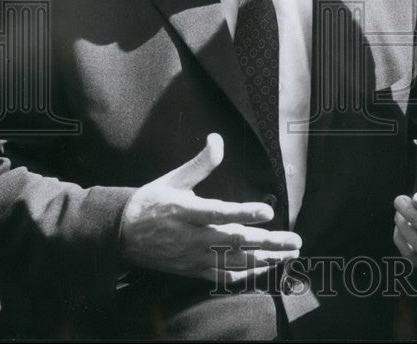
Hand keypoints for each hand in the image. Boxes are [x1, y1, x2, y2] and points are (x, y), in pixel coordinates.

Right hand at [120, 133, 301, 284]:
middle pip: (235, 242)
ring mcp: (193, 257)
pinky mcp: (192, 270)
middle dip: (268, 243)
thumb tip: (217, 139)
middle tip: (295, 241)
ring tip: (289, 255)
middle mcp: (192, 237)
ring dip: (265, 260)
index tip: (268, 212)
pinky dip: (246, 274)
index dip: (244, 214)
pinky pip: (222, 277)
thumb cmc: (151, 201)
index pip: (219, 213)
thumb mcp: (174, 178)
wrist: (121, 233)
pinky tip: (265, 268)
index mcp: (186, 210)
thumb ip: (200, 162)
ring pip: (234, 263)